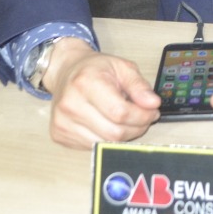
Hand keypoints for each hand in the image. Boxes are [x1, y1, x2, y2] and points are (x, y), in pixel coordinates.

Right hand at [42, 37, 161, 149]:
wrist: (66, 71)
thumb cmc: (94, 69)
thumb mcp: (122, 67)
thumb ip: (139, 85)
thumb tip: (152, 104)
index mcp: (85, 83)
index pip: (120, 113)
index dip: (142, 116)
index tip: (152, 112)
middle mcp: (70, 104)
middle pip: (114, 132)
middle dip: (136, 128)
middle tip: (144, 118)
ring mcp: (62, 122)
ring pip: (105, 143)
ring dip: (123, 136)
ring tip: (126, 119)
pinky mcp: (60, 134)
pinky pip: (93, 146)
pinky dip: (107, 139)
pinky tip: (108, 124)